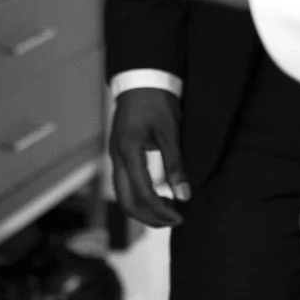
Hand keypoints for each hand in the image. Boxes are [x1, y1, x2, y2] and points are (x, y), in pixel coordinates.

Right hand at [108, 88, 189, 228]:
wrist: (141, 79)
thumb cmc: (156, 101)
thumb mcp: (170, 131)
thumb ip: (176, 164)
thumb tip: (185, 195)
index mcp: (128, 151)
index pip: (142, 193)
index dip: (161, 211)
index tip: (181, 217)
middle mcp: (116, 156)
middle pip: (126, 201)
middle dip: (150, 217)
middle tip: (175, 220)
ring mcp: (115, 155)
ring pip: (123, 195)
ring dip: (144, 208)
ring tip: (170, 208)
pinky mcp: (119, 153)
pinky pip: (125, 184)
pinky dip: (140, 196)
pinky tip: (160, 194)